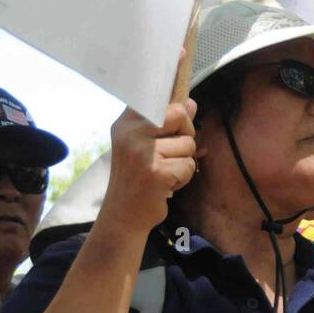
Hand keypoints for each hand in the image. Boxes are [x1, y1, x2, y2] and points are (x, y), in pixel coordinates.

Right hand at [101, 99, 197, 232]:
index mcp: (125, 123)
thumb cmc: (137, 178)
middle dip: (185, 134)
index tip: (181, 108)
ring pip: (188, 144)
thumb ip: (168, 124)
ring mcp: (141, 152)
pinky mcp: (155, 172)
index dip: (175, 104)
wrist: (123, 215)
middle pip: (179, 114)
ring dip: (184, 161)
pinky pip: (188, 165)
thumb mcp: (145, 146)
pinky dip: (183, 177)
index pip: (158, 97)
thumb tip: (190, 103)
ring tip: (164, 172)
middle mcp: (130, 133)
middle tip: (171, 153)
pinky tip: (166, 184)